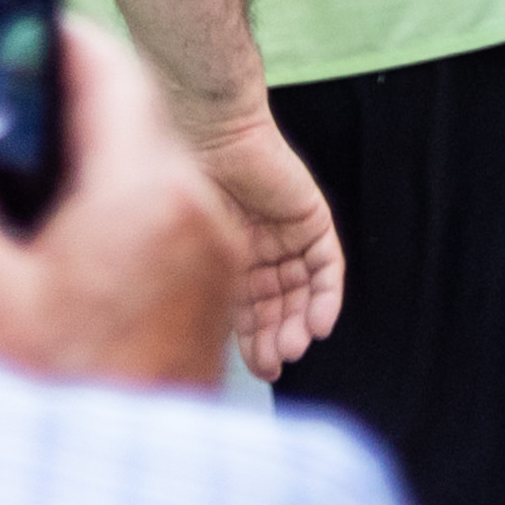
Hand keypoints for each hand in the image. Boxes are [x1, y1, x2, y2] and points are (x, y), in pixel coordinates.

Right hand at [0, 21, 240, 390]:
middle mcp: (197, 210)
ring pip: (134, 166)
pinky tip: (32, 247)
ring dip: (69, 163)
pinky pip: (149, 216)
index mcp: (150, 193)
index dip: (49, 39)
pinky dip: (94, 210)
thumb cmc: (56, 409)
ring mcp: (210, 255)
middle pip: (122, 114)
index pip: (108, 66)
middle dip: (48, 109)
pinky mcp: (203, 294)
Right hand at [182, 100, 345, 376]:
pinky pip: (326, 265)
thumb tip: (183, 344)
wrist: (204, 131)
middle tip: (274, 364)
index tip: (258, 374)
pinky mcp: (311, 219)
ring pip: (302, 292)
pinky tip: (319, 324)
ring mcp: (285, 235)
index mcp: (225, 258)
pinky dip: (326, 296)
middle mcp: (258, 250)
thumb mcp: (182, 246)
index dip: (253, 346)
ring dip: (300, 323)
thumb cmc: (178, 183)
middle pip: (277, 307)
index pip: (246, 313)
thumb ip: (193, 287)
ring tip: (292, 346)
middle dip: (275, 338)